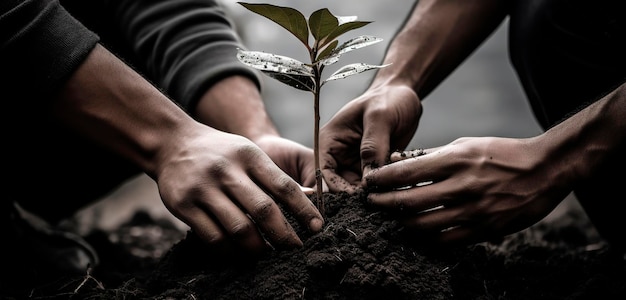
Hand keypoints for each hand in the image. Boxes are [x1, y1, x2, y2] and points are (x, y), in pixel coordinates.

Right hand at [155, 125, 323, 255]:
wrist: (172, 144)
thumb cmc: (221, 153)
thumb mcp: (249, 153)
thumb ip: (274, 176)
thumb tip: (308, 201)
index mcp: (249, 156)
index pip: (284, 186)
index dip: (304, 210)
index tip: (317, 227)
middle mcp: (226, 170)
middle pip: (264, 210)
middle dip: (284, 235)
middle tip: (294, 248)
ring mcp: (203, 188)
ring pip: (239, 228)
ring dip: (257, 247)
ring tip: (266, 253)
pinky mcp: (184, 206)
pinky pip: (213, 237)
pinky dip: (230, 251)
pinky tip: (238, 252)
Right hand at [320, 84, 421, 192]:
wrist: (404, 95)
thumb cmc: (388, 98)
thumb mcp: (380, 116)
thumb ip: (373, 146)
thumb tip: (370, 179)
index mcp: (330, 142)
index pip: (325, 173)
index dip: (338, 189)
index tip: (359, 197)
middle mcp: (339, 156)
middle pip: (340, 187)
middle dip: (357, 196)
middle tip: (377, 202)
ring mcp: (356, 164)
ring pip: (360, 190)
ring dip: (373, 194)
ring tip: (389, 198)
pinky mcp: (373, 169)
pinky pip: (376, 185)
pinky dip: (385, 189)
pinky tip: (398, 189)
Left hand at [364, 136, 571, 244]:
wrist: (545, 170)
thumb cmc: (501, 153)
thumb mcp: (465, 144)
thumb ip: (432, 156)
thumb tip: (399, 161)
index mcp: (455, 161)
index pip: (406, 173)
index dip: (382, 179)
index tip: (370, 182)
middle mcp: (462, 187)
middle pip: (409, 202)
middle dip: (383, 204)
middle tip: (372, 202)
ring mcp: (474, 211)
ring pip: (424, 225)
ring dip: (401, 223)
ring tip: (391, 218)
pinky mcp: (485, 229)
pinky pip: (446, 241)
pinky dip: (427, 238)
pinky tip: (417, 232)